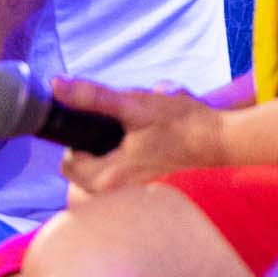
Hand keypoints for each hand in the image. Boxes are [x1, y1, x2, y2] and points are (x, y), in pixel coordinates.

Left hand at [56, 76, 227, 195]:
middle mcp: (118, 190)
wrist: (221, 139)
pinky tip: (140, 134)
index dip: (73, 139)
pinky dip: (121, 148)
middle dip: (90, 140)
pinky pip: (118, 164)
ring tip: (130, 126)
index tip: (90, 122)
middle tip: (114, 122)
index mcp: (108, 179)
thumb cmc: (181, 124)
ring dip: (106, 142)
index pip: (68, 164)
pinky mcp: (145, 180)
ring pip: (100, 163)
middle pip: (83, 164)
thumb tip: (56, 86)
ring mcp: (133, 187)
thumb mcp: (133, 105)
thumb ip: (92, 97)